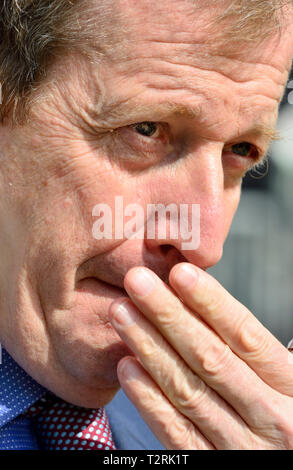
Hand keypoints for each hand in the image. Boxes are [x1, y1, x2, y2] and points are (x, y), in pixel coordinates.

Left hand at [109, 263, 292, 449]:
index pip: (246, 335)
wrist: (292, 469)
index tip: (178, 273)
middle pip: (210, 357)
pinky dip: (149, 400)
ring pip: (187, 390)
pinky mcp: (211, 466)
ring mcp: (241, 446)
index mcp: (291, 384)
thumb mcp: (287, 380)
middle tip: (136, 281)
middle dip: (168, 315)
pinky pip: (177, 433)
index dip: (210, 303)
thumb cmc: (284, 412)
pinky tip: (126, 367)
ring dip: (149, 347)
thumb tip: (205, 305)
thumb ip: (256, 351)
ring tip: (122, 313)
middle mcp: (270, 415)